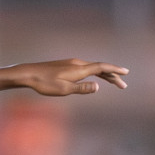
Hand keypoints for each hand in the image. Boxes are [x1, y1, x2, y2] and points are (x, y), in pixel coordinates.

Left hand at [13, 59, 127, 95]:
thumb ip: (81, 88)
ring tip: (113, 82)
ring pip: (93, 68)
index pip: (102, 67)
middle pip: (100, 68)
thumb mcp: (63, 90)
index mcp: (79, 69)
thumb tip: (98, 87)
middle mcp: (78, 64)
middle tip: (123, 85)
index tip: (125, 73)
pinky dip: (94, 73)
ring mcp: (71, 64)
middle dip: (113, 76)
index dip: (115, 70)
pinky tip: (94, 79)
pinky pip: (85, 69)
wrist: (28, 74)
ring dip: (104, 75)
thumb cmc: (44, 84)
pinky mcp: (66, 66)